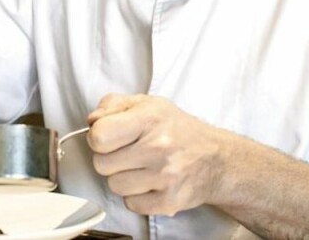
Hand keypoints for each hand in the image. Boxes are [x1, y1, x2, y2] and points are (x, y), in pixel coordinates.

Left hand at [87, 94, 229, 216]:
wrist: (216, 159)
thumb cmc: (178, 130)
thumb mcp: (148, 104)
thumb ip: (113, 105)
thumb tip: (92, 120)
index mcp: (150, 118)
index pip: (99, 136)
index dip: (98, 137)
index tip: (109, 137)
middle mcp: (159, 147)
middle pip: (102, 164)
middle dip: (110, 159)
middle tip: (128, 153)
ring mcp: (165, 177)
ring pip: (114, 186)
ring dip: (123, 178)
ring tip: (141, 168)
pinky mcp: (169, 201)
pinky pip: (131, 204)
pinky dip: (137, 196)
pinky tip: (150, 183)